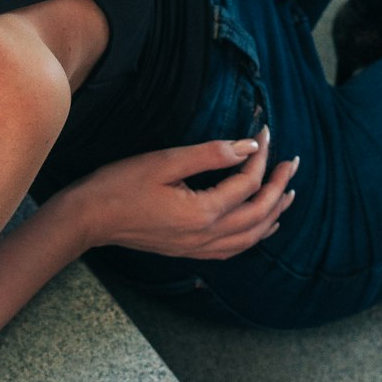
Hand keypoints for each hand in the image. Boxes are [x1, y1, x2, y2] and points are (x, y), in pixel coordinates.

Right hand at [76, 127, 298, 258]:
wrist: (89, 219)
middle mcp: (206, 235)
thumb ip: (210, 154)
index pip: (247, 182)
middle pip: (259, 212)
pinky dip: (255, 235)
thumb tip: (248, 146)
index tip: (265, 131)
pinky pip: (235, 248)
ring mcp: (198, 247)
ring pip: (252, 235)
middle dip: (280, 186)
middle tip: (291, 162)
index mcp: (203, 212)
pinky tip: (261, 226)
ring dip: (274, 213)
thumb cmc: (120, 185)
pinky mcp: (190, 250)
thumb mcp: (165, 161)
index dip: (261, 155)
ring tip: (289, 193)